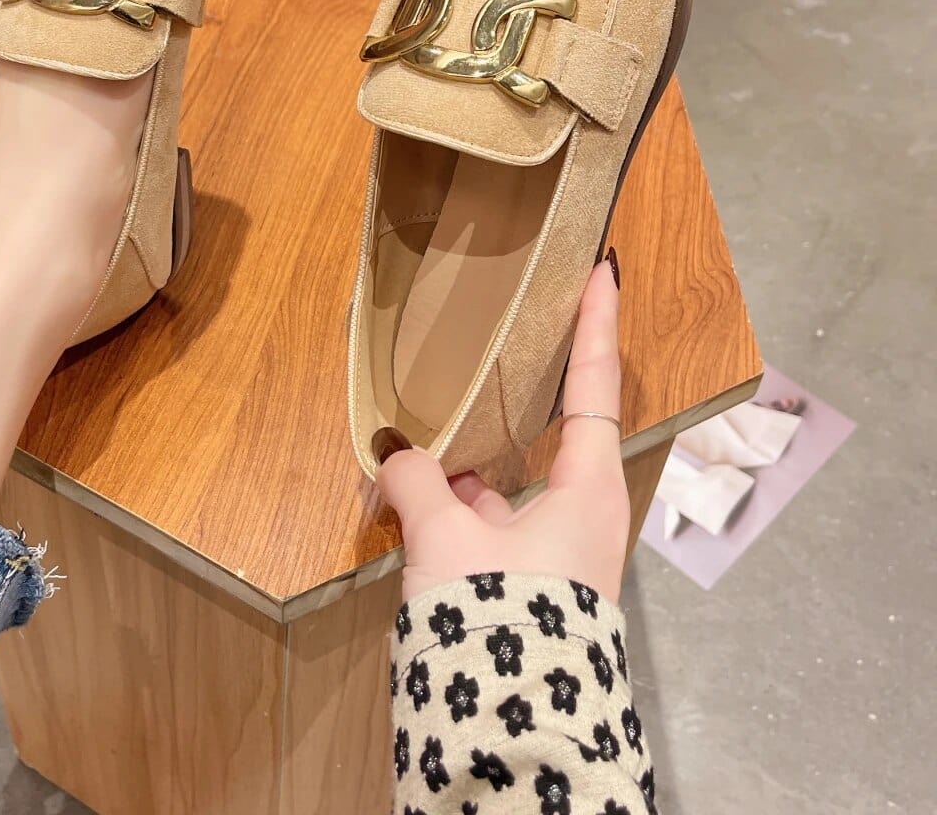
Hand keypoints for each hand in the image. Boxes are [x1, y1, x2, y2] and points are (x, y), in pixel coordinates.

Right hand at [376, 256, 629, 602]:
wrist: (513, 730)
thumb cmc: (500, 614)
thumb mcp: (446, 537)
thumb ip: (417, 481)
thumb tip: (396, 457)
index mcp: (588, 489)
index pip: (596, 385)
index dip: (596, 325)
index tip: (604, 272)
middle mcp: (581, 514)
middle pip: (549, 433)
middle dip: (513, 395)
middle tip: (497, 348)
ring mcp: (555, 551)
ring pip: (508, 484)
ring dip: (466, 467)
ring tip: (418, 440)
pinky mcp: (528, 582)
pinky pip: (490, 523)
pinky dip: (454, 507)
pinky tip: (411, 501)